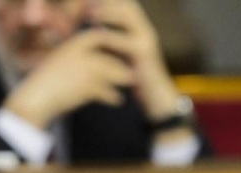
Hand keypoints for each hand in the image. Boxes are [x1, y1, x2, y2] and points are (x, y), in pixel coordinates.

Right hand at [2, 28, 136, 127]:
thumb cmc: (45, 82)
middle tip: (132, 71)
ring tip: (128, 83)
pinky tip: (117, 100)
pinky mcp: (88, 88)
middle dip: (121, 64)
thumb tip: (95, 58)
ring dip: (122, 79)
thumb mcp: (59, 62)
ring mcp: (86, 70)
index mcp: (73, 44)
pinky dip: (113, 97)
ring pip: (114, 73)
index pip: (100, 37)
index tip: (120, 52)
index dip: (113, 43)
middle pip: (110, 56)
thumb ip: (77, 58)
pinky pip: (108, 91)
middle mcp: (82, 54)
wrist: (35, 98)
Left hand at [89, 0, 180, 120]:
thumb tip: (89, 32)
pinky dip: (112, 37)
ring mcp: (146, 40)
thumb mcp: (119, 55)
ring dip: (109, 13)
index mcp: (138, 29)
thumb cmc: (133, 76)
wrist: (153, 95)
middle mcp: (144, 30)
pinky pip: (128, 41)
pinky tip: (98, 36)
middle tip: (87, 3)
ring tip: (91, 14)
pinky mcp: (145, 54)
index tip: (87, 1)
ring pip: (130, 17)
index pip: (125, 6)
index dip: (108, 2)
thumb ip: (109, 42)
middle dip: (109, 3)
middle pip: (128, 6)